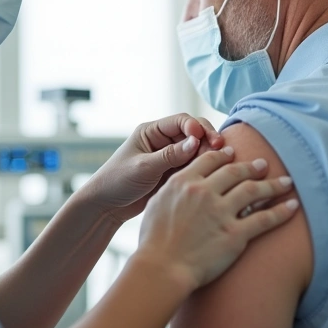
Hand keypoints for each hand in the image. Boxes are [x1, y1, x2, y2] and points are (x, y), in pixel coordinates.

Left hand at [79, 113, 225, 222]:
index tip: (207, 140)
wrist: (107, 206)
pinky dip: (204, 168)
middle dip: (208, 140)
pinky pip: (194, 166)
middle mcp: (162, 141)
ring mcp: (169, 157)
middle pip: (193, 133)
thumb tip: (197, 141)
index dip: (197, 128)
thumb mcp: (144, 167)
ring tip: (219, 164)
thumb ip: (170, 155)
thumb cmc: (118, 182)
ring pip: (197, 150)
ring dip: (208, 154)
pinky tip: (213, 174)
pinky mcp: (174, 173)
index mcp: (151, 132)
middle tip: (221, 152)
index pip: (181, 121)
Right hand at [134, 147, 298, 289]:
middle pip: (235, 171)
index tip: (233, 155)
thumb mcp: (157, 204)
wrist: (162, 268)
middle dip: (252, 166)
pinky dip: (281, 211)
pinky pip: (264, 219)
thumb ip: (173, 189)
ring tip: (285, 181)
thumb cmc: (153, 241)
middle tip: (264, 164)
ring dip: (272, 184)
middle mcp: (205, 192)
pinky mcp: (235, 234)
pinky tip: (292, 205)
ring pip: (254, 191)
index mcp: (184, 182)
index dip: (225, 155)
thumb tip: (182, 185)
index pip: (210, 160)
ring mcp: (221, 212)